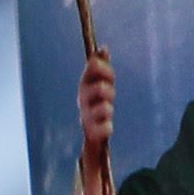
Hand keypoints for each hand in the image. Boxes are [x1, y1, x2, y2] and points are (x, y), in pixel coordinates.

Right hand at [73, 35, 118, 194]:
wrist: (93, 146)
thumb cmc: (98, 113)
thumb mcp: (101, 91)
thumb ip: (102, 71)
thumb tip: (104, 48)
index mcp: (84, 92)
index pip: (88, 75)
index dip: (100, 68)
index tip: (110, 66)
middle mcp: (82, 105)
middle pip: (93, 90)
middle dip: (106, 88)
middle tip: (110, 92)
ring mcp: (86, 121)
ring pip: (101, 109)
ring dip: (107, 109)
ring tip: (107, 112)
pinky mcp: (92, 138)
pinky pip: (102, 129)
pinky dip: (106, 127)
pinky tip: (108, 128)